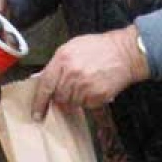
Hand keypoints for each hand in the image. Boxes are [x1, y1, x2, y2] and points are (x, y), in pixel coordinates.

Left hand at [29, 25, 148, 120]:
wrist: (125, 52)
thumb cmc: (99, 47)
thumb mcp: (72, 47)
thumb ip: (57, 63)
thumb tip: (45, 79)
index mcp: (62, 59)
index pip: (45, 85)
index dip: (38, 102)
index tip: (36, 114)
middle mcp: (71, 73)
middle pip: (58, 96)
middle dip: (62, 95)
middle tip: (72, 86)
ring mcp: (84, 85)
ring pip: (71, 102)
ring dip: (76, 97)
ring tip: (86, 83)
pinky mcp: (97, 95)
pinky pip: (86, 105)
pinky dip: (88, 100)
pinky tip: (94, 87)